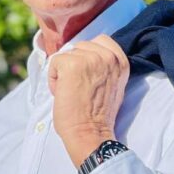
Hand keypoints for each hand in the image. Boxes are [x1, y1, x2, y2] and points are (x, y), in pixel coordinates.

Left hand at [47, 34, 129, 167]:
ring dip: (64, 73)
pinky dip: (53, 79)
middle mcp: (107, 56)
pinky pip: (54, 63)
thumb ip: (105, 67)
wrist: (90, 133)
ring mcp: (90, 58)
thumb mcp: (112, 84)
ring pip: (66, 55)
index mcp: (120, 61)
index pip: (101, 40)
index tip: (88, 75)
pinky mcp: (72, 65)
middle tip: (81, 89)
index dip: (88, 55)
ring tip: (74, 92)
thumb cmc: (97, 115)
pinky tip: (64, 94)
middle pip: (80, 47)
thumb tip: (86, 55)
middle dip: (75, 65)